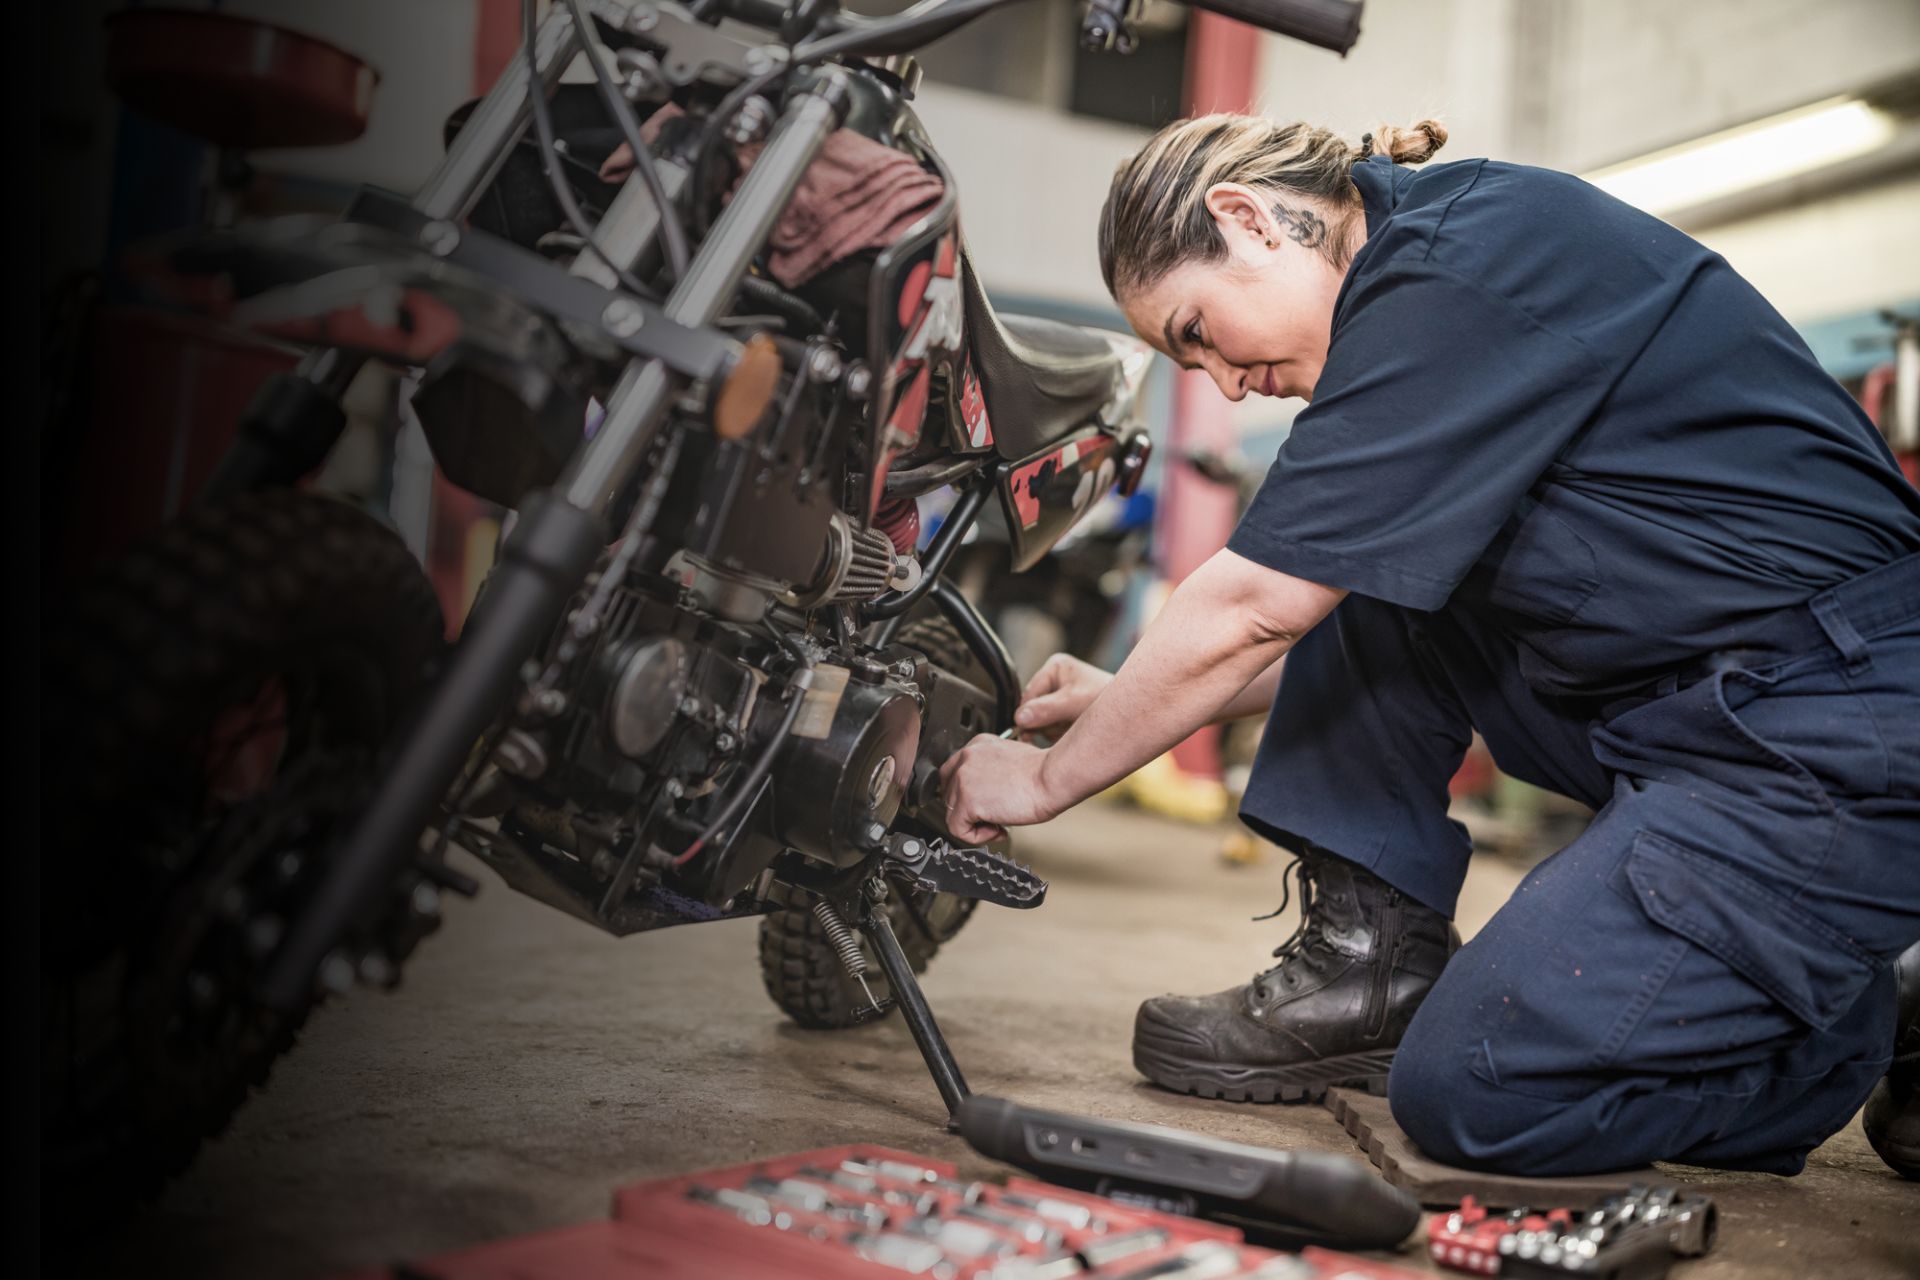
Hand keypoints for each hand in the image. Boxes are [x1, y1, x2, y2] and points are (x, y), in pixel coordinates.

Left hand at [936, 735, 1062, 844]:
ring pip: (952, 812)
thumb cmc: (1043, 772)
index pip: (955, 772)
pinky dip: (976, 836)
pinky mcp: (967, 801)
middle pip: (949, 792)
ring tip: (999, 825)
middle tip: (993, 817)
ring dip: (975, 824)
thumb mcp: (1012, 760)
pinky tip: (997, 830)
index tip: (983, 804)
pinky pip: (957, 829)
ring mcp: (963, 779)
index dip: (968, 794)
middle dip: (969, 810)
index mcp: (978, 746)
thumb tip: (988, 793)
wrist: (1051, 778)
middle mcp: (966, 758)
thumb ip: (992, 772)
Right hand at [1014, 653, 1112, 737]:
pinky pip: (1049, 730)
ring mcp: (1058, 696)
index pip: (1029, 695)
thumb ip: (1047, 710)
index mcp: (1055, 666)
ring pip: (1039, 722)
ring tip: (1073, 728)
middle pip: (1032, 709)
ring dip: (1053, 731)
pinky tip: (1072, 732)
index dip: (1030, 715)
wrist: (1131, 713)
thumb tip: (1018, 718)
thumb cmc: (1106, 700)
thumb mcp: (1075, 703)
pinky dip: (1058, 735)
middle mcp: (1054, 679)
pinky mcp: (1063, 713)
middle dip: (1045, 724)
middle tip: (1064, 727)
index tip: (1034, 732)